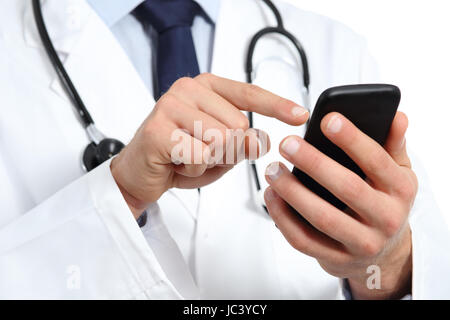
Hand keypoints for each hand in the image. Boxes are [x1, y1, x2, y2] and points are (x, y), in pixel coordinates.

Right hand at [111, 73, 308, 217]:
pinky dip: (194, 170)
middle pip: (240, 126)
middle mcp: (187, 89)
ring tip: (189, 158)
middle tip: (202, 153)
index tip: (300, 115)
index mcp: (206, 87)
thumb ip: (244, 143)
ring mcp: (170, 106)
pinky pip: (199, 156)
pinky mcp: (157, 130)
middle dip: (228, 151)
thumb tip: (261, 141)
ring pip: (222, 140)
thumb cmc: (181, 157)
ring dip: (210, 161)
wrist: (140, 174)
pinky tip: (177, 164)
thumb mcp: (222, 151)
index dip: (277, 105)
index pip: (249, 94)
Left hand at [264, 112, 416, 298]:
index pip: (377, 161)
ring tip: (272, 169)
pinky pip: (304, 241)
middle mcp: (386, 218)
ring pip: (323, 217)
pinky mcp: (336, 259)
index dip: (352, 139)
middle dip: (314, 163)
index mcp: (400, 190)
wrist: (384, 254)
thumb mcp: (397, 173)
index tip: (327, 120)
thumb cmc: (384, 202)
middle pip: (347, 188)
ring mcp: (361, 243)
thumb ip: (393, 144)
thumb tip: (397, 116)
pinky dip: (284, 219)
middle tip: (286, 143)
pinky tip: (271, 196)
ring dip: (293, 192)